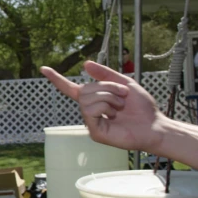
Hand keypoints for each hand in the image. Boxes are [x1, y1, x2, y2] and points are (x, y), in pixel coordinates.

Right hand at [41, 61, 164, 152]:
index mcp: (95, 99)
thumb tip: (85, 64)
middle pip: (84, 90)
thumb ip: (105, 74)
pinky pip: (91, 111)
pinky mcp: (95, 132)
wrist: (154, 124)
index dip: (57, 78)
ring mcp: (91, 122)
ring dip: (108, 97)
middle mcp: (90, 111)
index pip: (71, 88)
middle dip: (107, 87)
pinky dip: (105, 107)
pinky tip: (114, 115)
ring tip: (120, 106)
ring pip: (88, 99)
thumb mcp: (125, 83)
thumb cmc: (142, 108)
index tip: (44, 68)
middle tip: (123, 96)